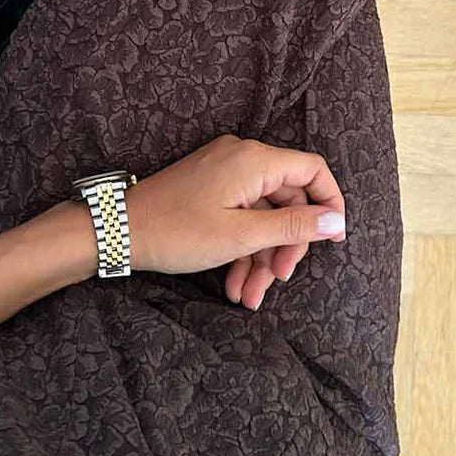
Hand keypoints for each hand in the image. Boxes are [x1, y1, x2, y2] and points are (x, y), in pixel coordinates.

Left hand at [126, 134, 345, 310]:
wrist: (119, 231)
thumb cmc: (177, 232)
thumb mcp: (241, 235)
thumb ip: (293, 226)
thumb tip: (336, 220)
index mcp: (254, 160)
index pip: (312, 170)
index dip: (329, 203)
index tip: (333, 240)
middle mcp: (242, 159)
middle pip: (287, 200)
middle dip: (285, 246)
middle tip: (277, 281)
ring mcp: (225, 173)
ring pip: (262, 215)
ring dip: (261, 257)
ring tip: (251, 296)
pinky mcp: (211, 189)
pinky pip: (241, 216)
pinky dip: (242, 248)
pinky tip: (236, 285)